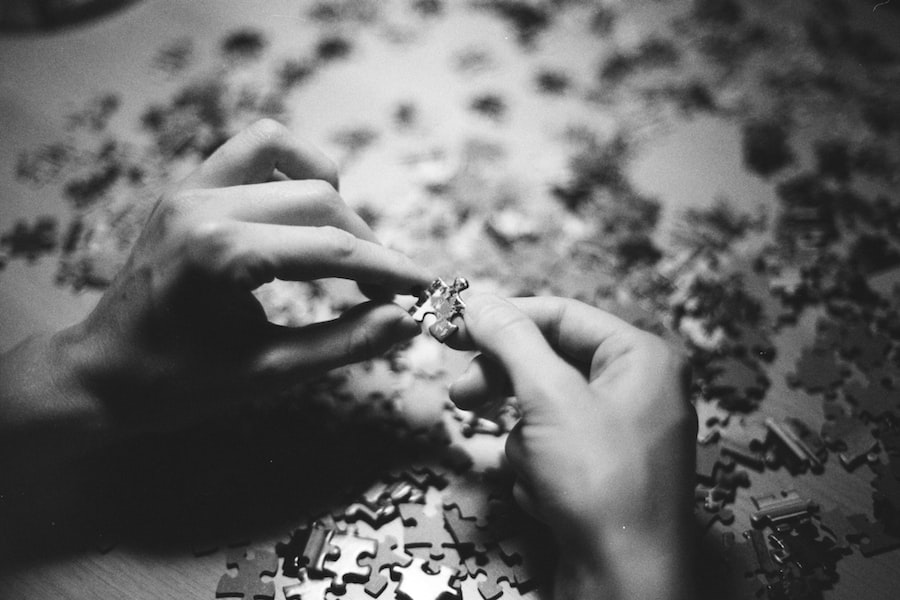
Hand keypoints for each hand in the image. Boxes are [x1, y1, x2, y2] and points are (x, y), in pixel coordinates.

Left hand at [0, 120, 430, 445]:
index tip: (426, 286)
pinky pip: (251, 150)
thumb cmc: (178, 384)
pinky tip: (300, 213)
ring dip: (329, 195)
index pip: (332, 249)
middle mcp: (204, 206)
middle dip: (365, 243)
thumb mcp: (269, 374)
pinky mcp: (185, 186)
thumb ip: (344, 344)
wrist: (100, 375)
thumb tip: (406, 321)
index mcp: (221, 255)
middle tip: (383, 289)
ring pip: (288, 155)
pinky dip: (290, 171)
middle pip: (320, 200)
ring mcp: (189, 188)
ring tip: (340, 244)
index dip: (390, 268)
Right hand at [448, 295, 695, 599]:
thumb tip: (477, 299)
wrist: (625, 581)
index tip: (453, 324)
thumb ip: (511, 339)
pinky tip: (549, 497)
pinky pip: (554, 449)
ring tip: (533, 469)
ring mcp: (623, 434)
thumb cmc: (600, 484)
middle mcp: (640, 389)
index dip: (502, 318)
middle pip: (550, 363)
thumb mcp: (548, 397)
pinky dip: (539, 470)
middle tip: (462, 396)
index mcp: (642, 357)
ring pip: (545, 411)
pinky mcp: (605, 473)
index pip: (559, 314)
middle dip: (507, 386)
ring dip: (524, 441)